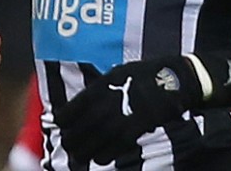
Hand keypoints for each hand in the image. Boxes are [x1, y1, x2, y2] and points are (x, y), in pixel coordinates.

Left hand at [53, 56, 200, 164]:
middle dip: (71, 139)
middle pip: (81, 127)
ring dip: (84, 150)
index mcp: (102, 86)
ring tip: (77, 156)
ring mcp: (121, 117)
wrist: (173, 80)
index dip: (63, 118)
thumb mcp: (117, 73)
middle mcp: (108, 102)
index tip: (58, 123)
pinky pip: (114, 147)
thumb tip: (84, 102)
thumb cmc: (144, 74)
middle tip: (67, 145)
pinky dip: (104, 154)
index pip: (74, 107)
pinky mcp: (135, 129)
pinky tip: (98, 158)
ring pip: (95, 140)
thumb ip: (100, 88)